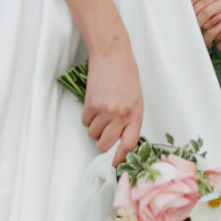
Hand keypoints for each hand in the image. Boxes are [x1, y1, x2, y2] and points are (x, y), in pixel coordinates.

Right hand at [82, 40, 142, 163]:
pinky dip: (88, 117)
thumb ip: (130, 120)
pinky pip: (85, 122)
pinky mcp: (91, 104)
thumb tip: (120, 139)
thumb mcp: (136, 99)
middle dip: (102, 143)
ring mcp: (105, 110)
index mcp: (135, 114)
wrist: (112, 54)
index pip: (128, 145)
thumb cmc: (126, 75)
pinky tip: (95, 104)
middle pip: (105, 144)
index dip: (120, 158)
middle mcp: (121, 115)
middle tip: (104, 132)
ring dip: (94, 128)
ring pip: (93, 134)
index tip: (115, 165)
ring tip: (101, 111)